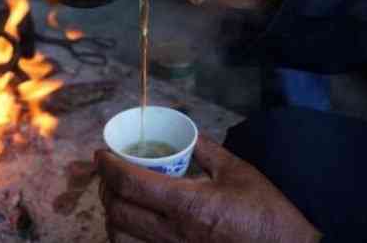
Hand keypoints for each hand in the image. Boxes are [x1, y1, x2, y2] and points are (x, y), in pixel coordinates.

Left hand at [96, 134, 320, 242]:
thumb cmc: (266, 213)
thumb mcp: (238, 171)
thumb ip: (206, 150)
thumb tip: (185, 134)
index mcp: (187, 203)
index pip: (131, 183)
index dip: (108, 166)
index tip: (100, 153)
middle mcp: (173, 232)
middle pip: (118, 211)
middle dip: (104, 188)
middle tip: (107, 172)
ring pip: (121, 238)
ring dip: (111, 216)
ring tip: (116, 198)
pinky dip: (126, 237)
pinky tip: (132, 225)